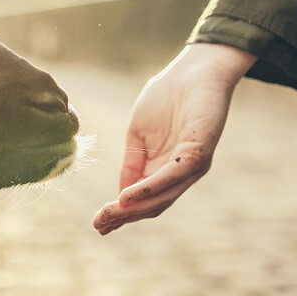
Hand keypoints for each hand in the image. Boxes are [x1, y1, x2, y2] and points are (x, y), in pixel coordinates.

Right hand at [92, 43, 255, 234]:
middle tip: (99, 224)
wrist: (191, 72)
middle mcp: (179, 174)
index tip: (97, 223)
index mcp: (163, 169)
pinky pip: (172, 177)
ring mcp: (191, 166)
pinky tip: (128, 195)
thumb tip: (120, 196)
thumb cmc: (166, 98)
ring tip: (110, 213)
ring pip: (162, 197)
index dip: (120, 213)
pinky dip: (149, 188)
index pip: (143, 200)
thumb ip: (131, 164)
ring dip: (134, 208)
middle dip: (124, 217)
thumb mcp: (138, 135)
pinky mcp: (199, 153)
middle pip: (152, 205)